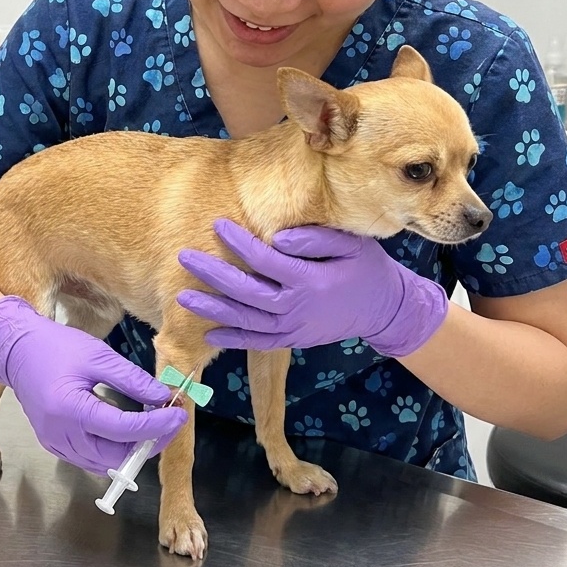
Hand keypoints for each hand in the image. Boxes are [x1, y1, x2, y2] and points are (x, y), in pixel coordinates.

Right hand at [0, 296, 186, 474]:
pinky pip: (89, 458)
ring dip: (131, 449)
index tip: (179, 415)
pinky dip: (111, 449)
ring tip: (151, 424)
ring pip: (104, 463)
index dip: (157, 425)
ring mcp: (55, 444)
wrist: (17, 351)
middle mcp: (60, 435)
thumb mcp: (97, 356)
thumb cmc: (56, 347)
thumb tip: (162, 397)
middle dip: (148, 443)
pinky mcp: (53, 444)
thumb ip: (131, 379)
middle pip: (116, 456)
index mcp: (70, 409)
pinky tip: (125, 429)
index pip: (124, 430)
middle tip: (169, 422)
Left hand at [176, 220, 447, 357]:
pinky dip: (233, 340)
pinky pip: (257, 343)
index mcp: (309, 280)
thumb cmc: (366, 268)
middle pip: (245, 292)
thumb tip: (279, 237)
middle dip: (212, 275)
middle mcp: (296, 308)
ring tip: (182, 298)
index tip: (217, 223)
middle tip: (184, 257)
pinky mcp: (292, 340)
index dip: (238, 242)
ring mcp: (293, 328)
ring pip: (245, 321)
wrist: (384, 309)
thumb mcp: (351, 245)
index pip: (264, 260)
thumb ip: (315, 239)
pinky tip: (209, 333)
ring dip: (212, 310)